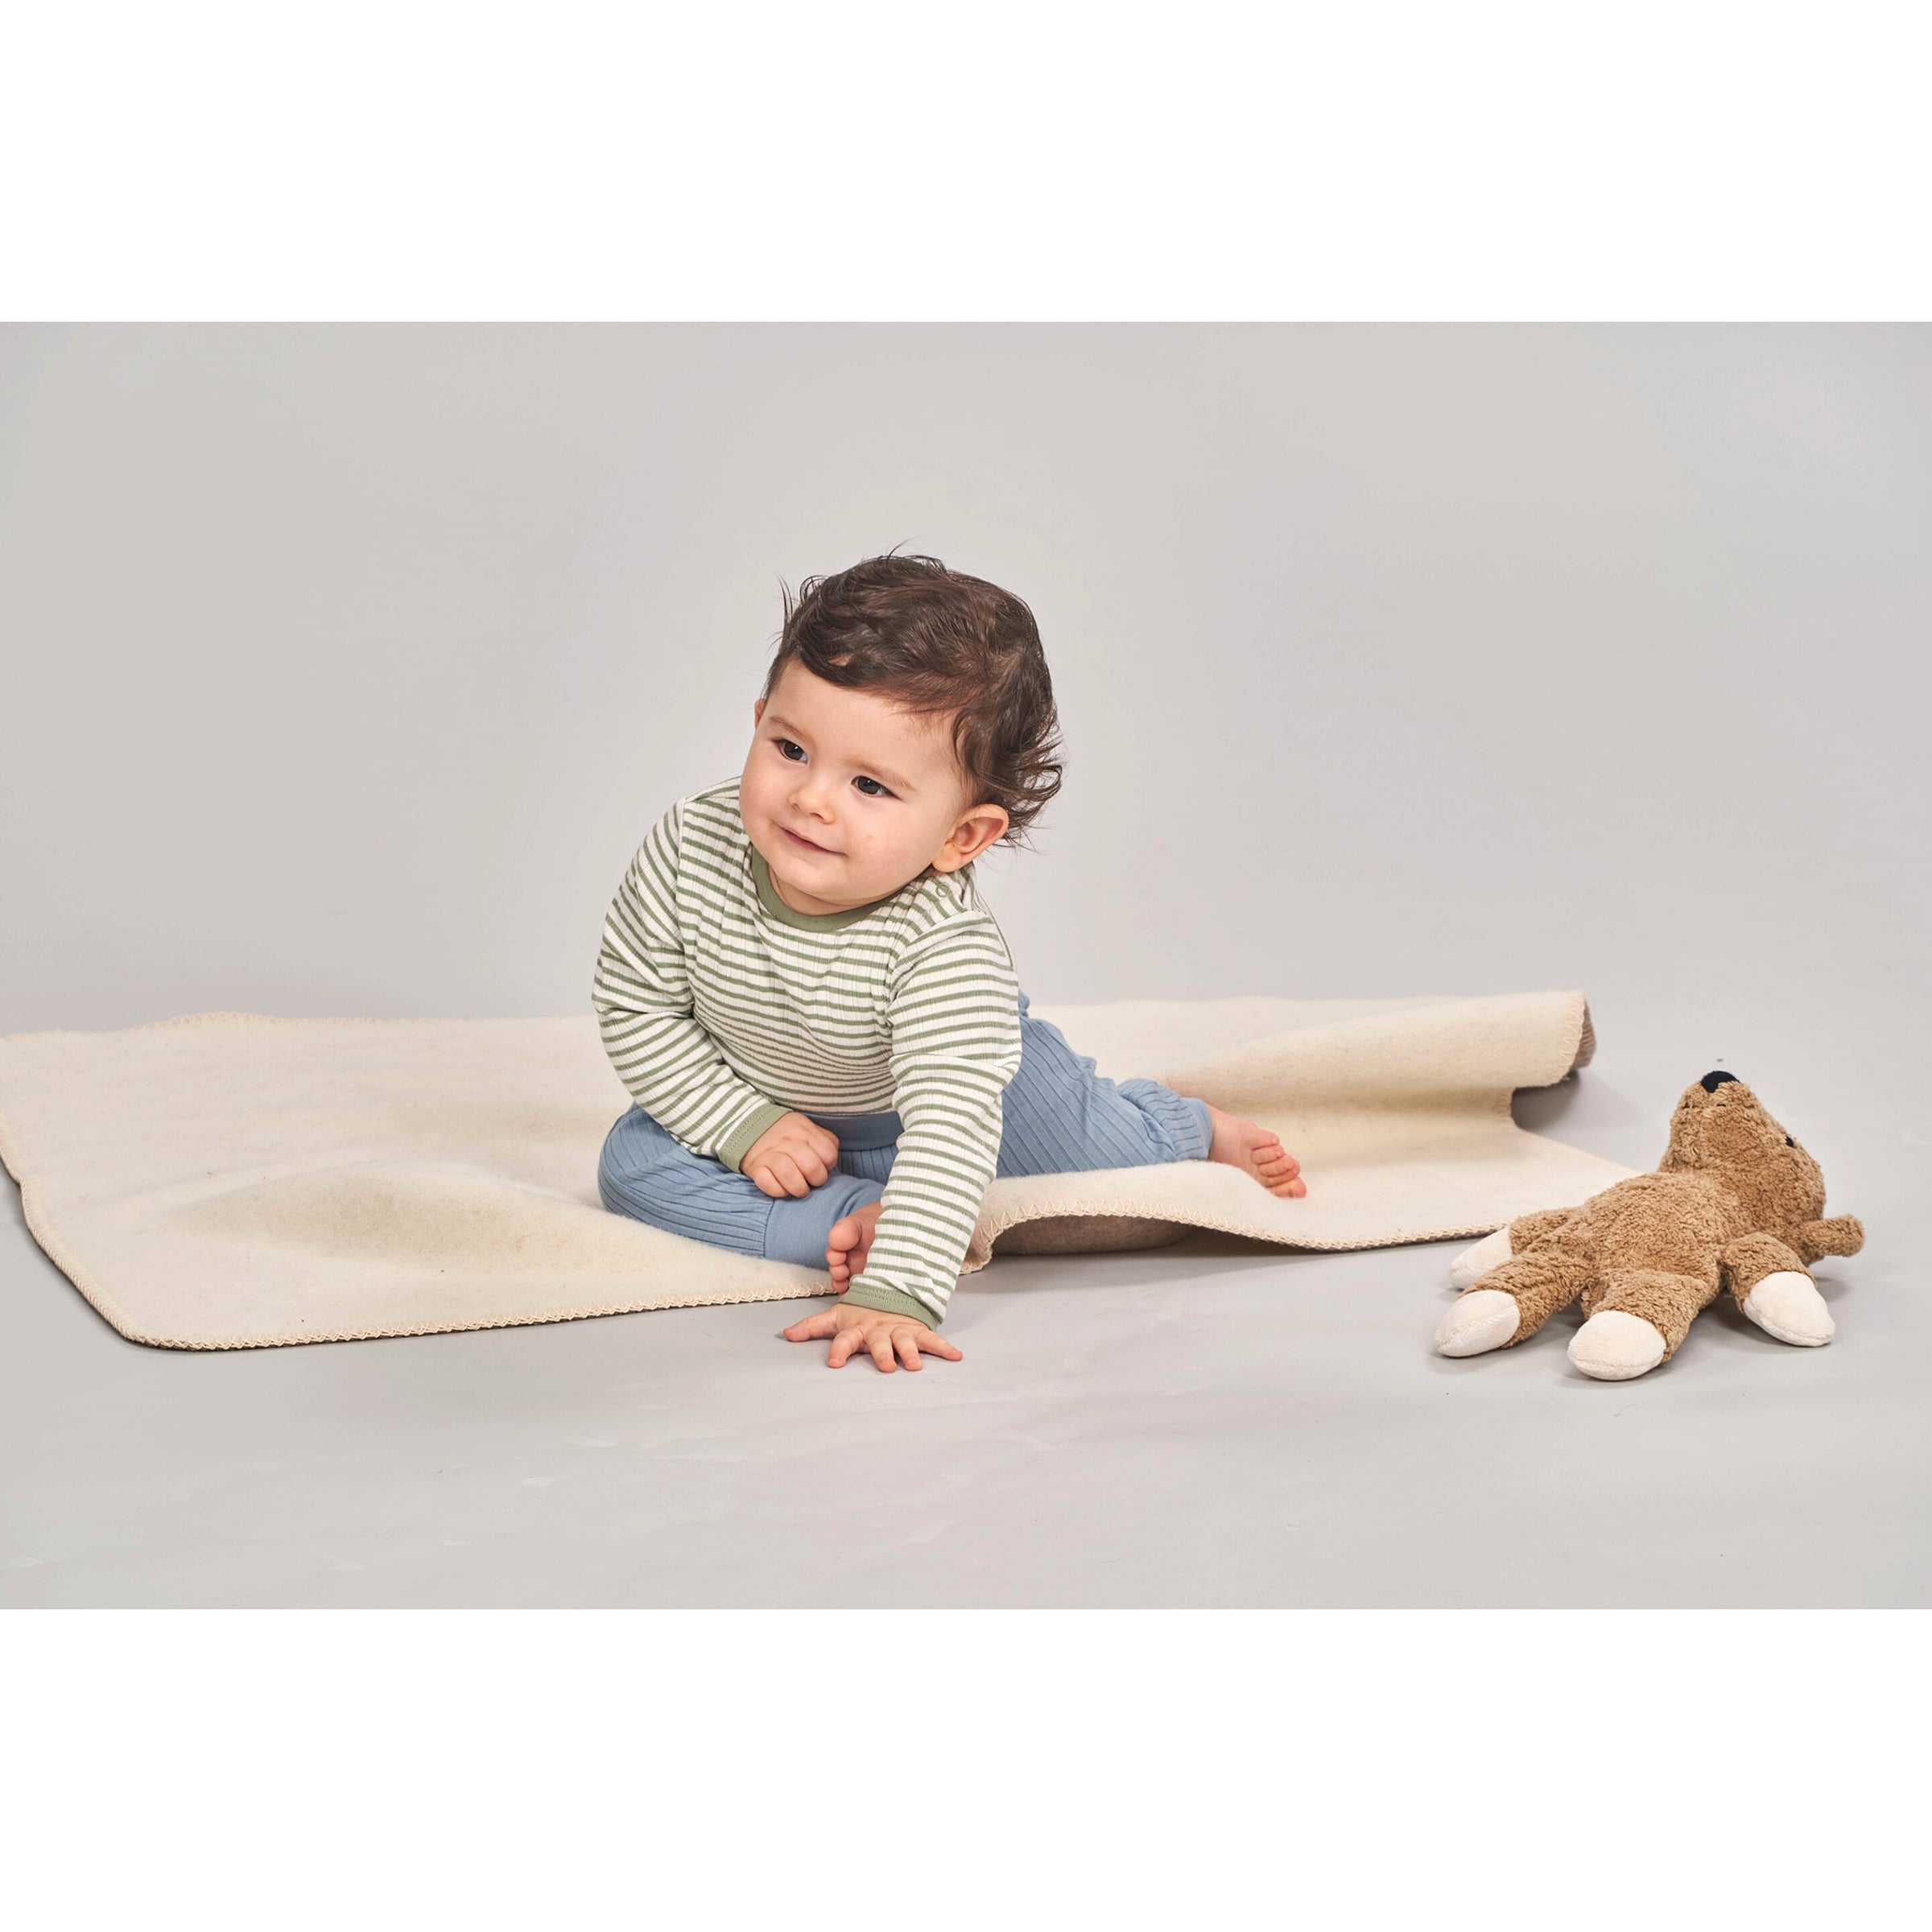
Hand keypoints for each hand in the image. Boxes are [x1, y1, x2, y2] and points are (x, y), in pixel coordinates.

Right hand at [742, 1111, 839, 1198]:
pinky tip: (782, 1189)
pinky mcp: (755, 1167)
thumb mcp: (807, 1128)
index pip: (828, 1153)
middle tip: (811, 1181)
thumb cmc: (787, 1133)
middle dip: (817, 1180)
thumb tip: (831, 1161)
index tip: (822, 1166)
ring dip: (799, 1188)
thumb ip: (824, 1141)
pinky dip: (777, 1191)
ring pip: (789, 1174)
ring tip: (800, 1189)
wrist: (749, 1126)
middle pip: (811, 1166)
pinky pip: (767, 1183)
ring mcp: (770, 1154)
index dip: (828, 1165)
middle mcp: (787, 1141)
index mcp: (804, 1130)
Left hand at [783, 1302, 963, 1371]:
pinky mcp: (917, 1331)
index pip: (844, 1339)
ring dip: (910, 1353)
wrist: (890, 1294)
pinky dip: (944, 1348)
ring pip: (905, 1342)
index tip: (833, 1363)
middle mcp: (878, 1330)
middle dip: (882, 1354)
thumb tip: (785, 1334)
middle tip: (885, 1366)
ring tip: (914, 1366)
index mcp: (856, 1328)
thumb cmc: (860, 1313)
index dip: (838, 1350)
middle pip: (879, 1343)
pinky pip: (932, 1340)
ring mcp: (899, 1330)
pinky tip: (956, 1356)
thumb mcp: (836, 1318)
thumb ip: (812, 1327)